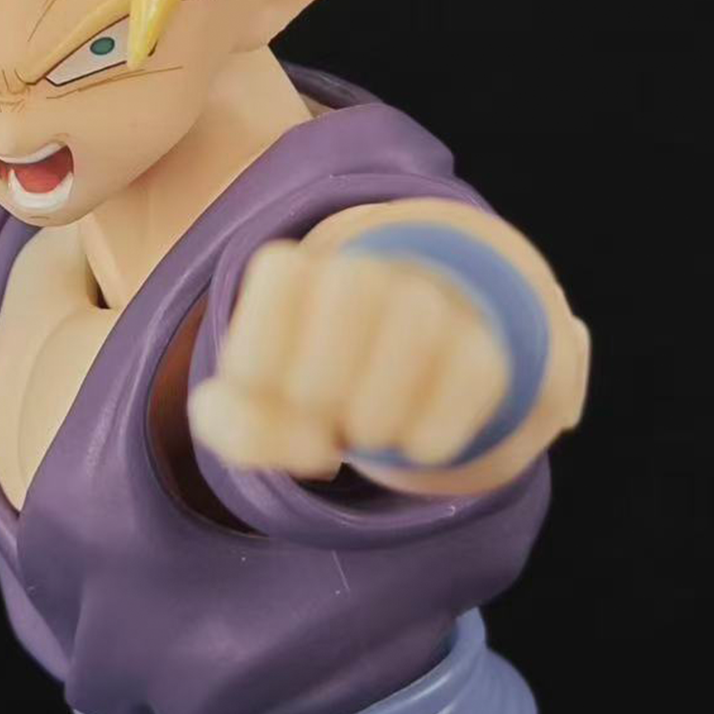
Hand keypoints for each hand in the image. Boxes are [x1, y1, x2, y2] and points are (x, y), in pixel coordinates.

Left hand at [189, 241, 510, 476]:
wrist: (386, 384)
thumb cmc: (302, 389)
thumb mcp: (256, 408)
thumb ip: (230, 420)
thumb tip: (262, 422)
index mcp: (296, 270)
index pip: (281, 271)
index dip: (258, 351)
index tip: (264, 390)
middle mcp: (367, 270)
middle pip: (352, 284)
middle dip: (323, 378)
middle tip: (320, 416)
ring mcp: (433, 303)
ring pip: (419, 317)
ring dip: (382, 401)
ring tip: (367, 434)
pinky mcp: (483, 349)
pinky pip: (474, 371)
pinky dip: (436, 428)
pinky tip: (412, 444)